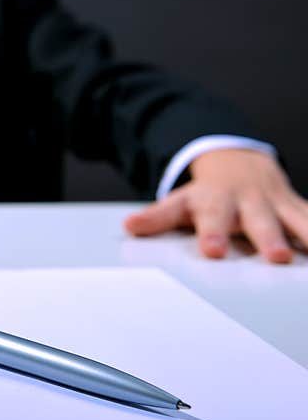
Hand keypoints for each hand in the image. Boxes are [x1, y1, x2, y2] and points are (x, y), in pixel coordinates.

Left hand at [124, 149, 307, 262]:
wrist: (237, 162)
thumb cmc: (205, 195)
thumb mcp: (179, 203)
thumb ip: (156, 218)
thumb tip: (129, 227)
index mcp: (215, 203)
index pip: (212, 219)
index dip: (213, 234)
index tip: (213, 251)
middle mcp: (248, 202)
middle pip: (259, 221)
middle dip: (268, 238)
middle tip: (277, 257)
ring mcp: (276, 204)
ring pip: (296, 219)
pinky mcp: (297, 208)